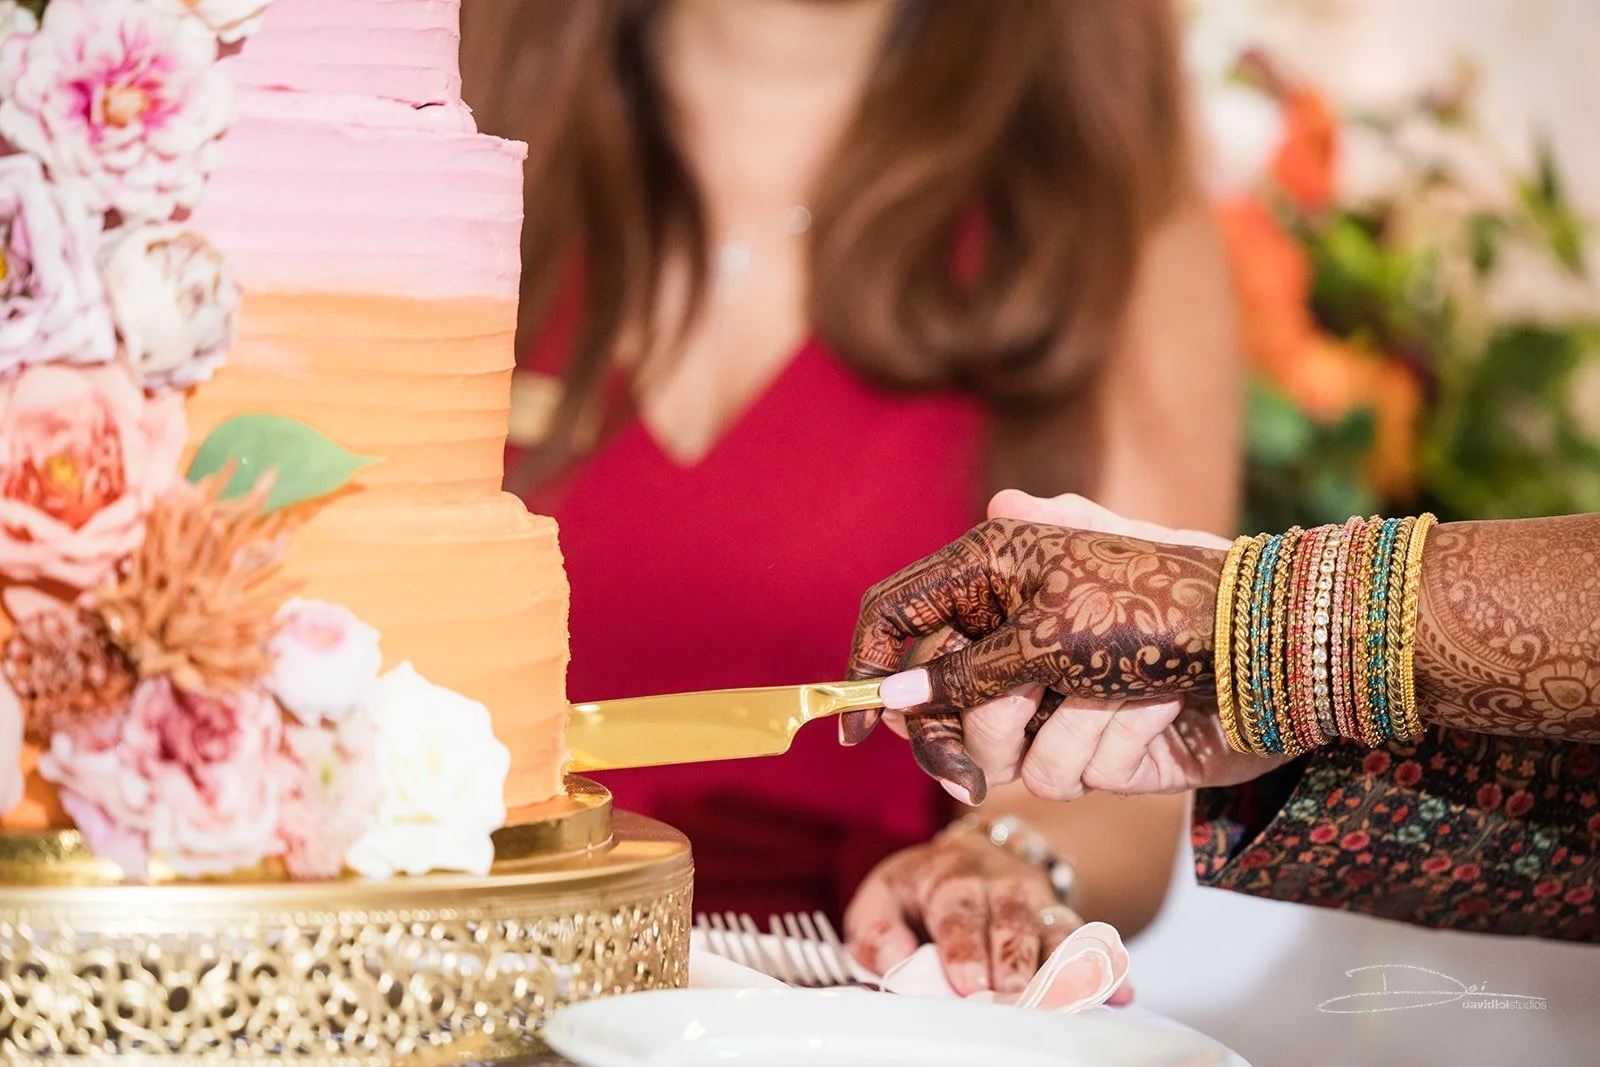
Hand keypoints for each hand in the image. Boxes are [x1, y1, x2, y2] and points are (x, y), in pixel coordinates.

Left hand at [844, 824, 1129, 1000]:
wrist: (972, 862)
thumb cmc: (921, 893)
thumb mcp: (884, 898)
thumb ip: (875, 928)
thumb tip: (891, 956)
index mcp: (949, 874)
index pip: (957, 905)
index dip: (964, 943)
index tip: (966, 982)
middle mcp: (1000, 882)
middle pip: (1014, 915)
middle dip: (1015, 955)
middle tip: (1012, 992)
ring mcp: (1039, 901)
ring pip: (1056, 927)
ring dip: (1061, 963)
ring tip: (1066, 998)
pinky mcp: (1065, 922)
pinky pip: (1089, 943)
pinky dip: (1106, 967)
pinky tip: (1119, 992)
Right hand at [846, 493, 1286, 800]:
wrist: (1270, 653)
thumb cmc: (1157, 613)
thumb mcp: (1045, 635)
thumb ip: (961, 673)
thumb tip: (893, 698)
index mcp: (993, 569)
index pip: (896, 612)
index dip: (866, 666)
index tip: (856, 731)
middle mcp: (1014, 626)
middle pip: (936, 698)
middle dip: (963, 735)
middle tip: (970, 776)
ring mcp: (1051, 683)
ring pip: (999, 746)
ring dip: (1054, 739)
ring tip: (1112, 704)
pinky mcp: (1090, 734)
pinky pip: (1062, 767)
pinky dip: (1105, 747)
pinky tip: (1150, 715)